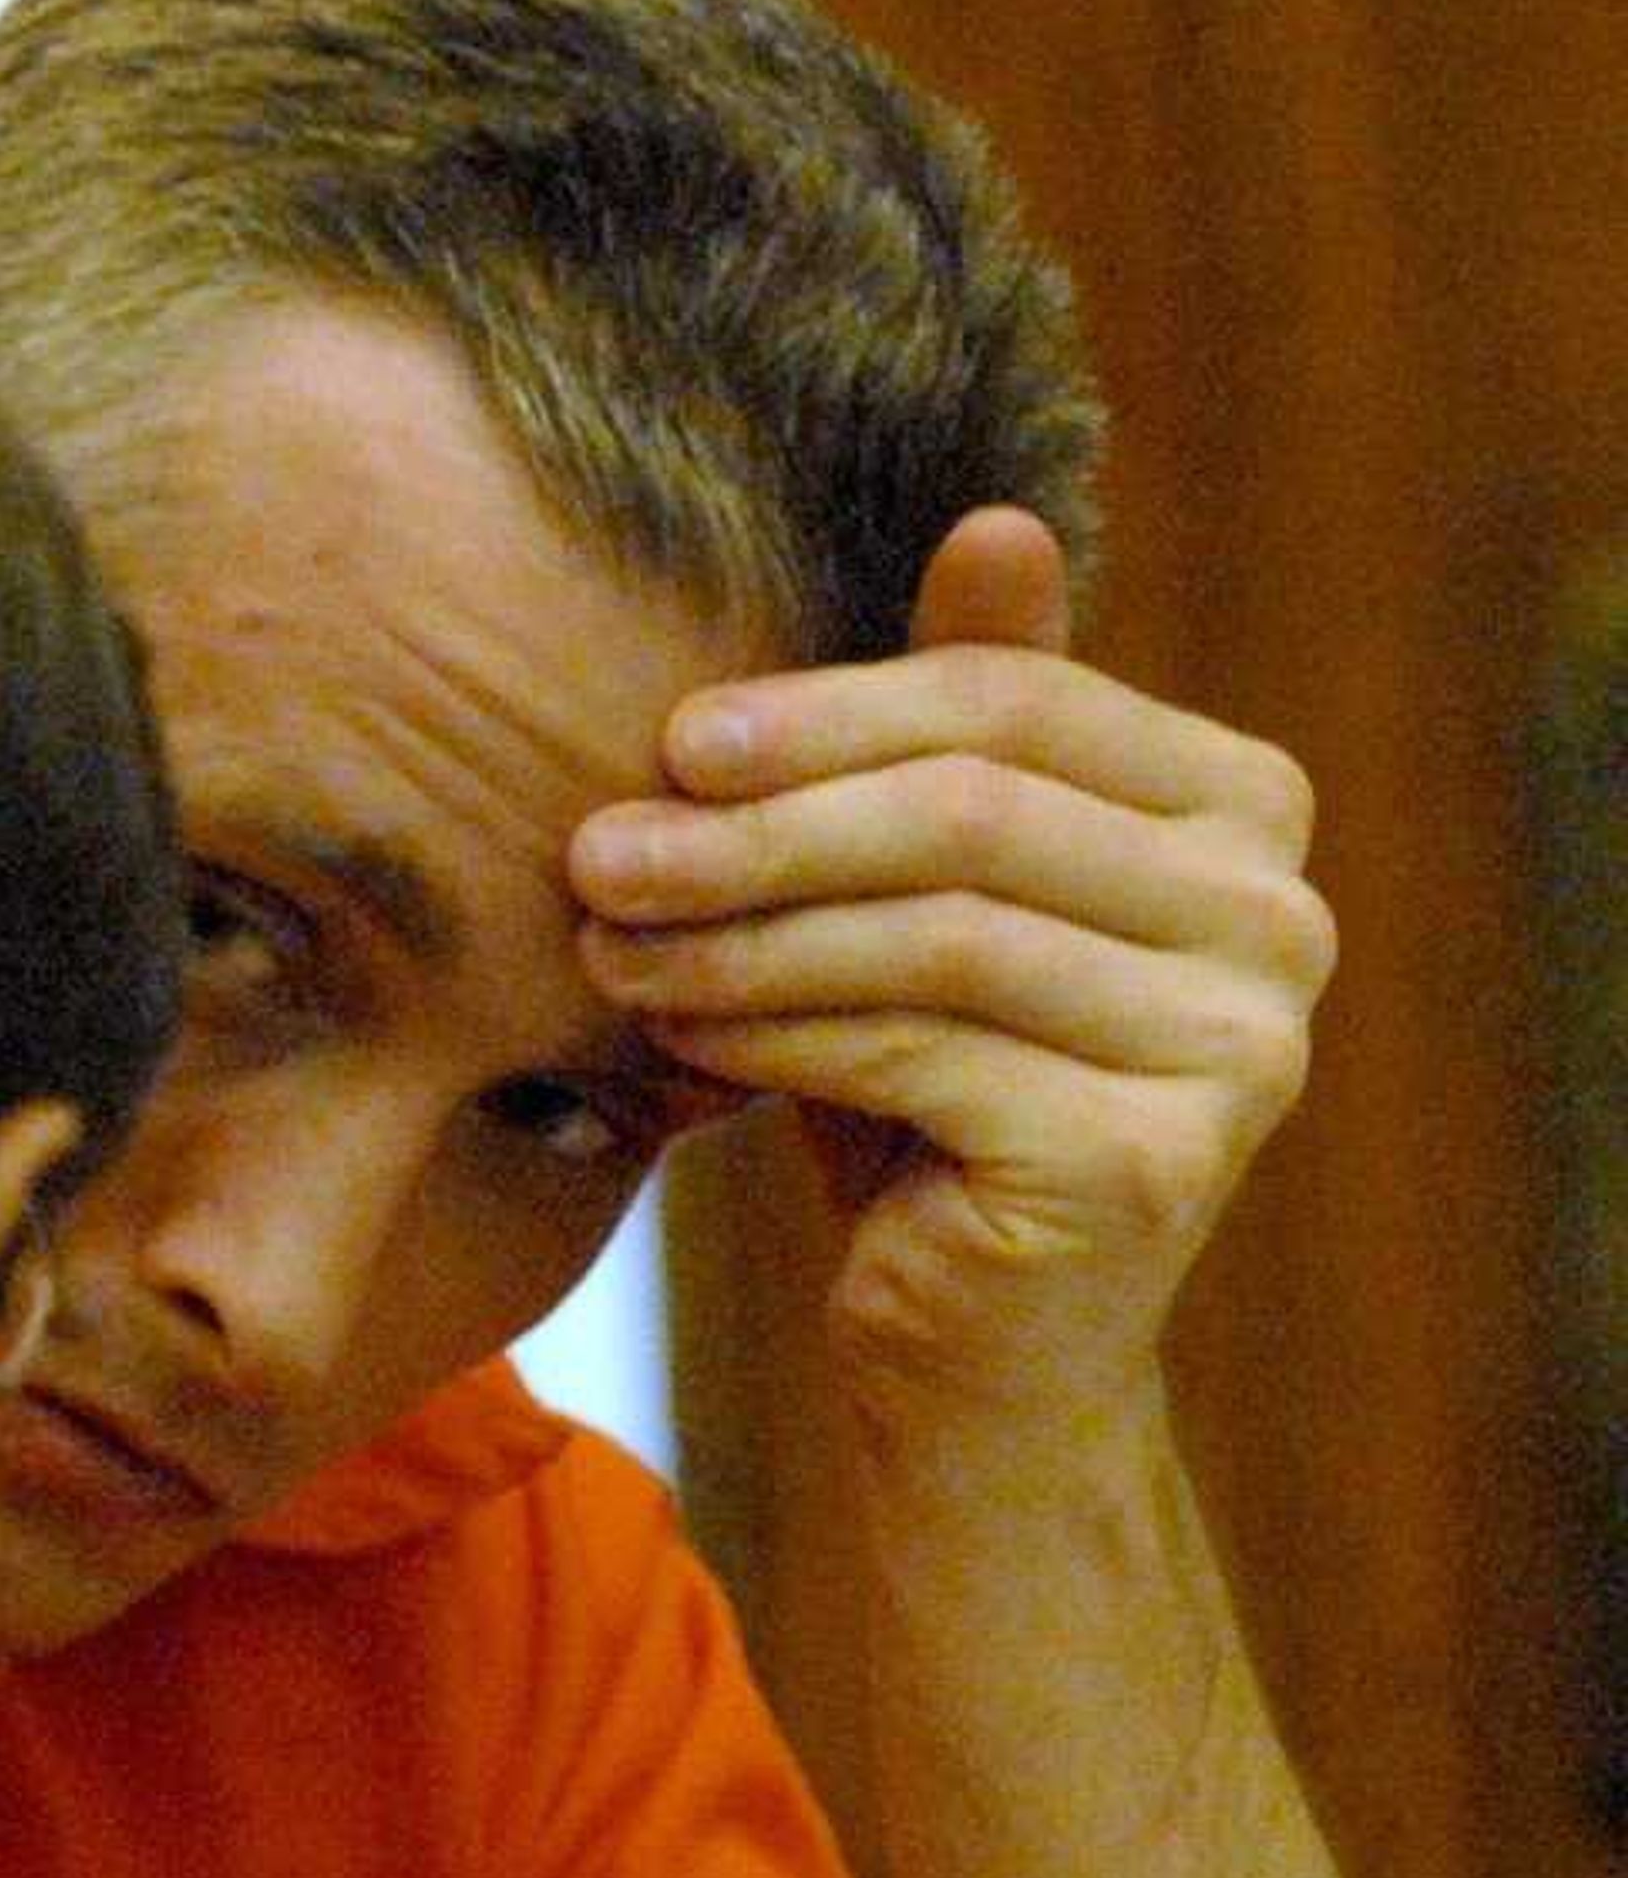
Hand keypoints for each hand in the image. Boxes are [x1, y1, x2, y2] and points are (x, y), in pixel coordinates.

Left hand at [566, 512, 1334, 1448]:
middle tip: (597, 840)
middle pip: (972, 812)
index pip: (1016, 705)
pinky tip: (667, 1019)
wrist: (973, 1362)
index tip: (667, 738)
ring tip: (605, 928)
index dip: (826, 714)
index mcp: (1248, 813)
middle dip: (761, 822)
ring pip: (933, 932)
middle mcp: (1280, 917)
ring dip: (742, 923)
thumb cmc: (932, 1108)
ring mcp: (1239, 1045)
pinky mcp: (1151, 1157)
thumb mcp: (935, 898)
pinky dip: (770, 1025)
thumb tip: (998, 515)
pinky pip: (917, 1049)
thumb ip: (973, 723)